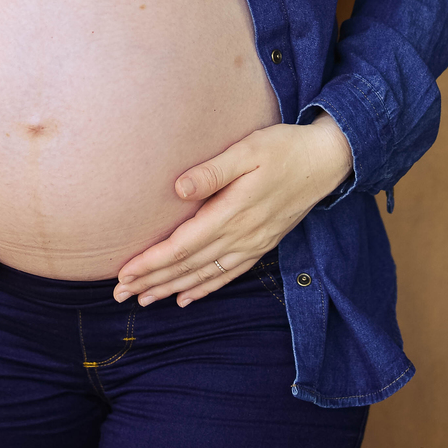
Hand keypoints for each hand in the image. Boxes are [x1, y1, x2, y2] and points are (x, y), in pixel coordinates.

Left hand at [113, 113, 352, 307]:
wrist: (327, 161)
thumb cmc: (284, 148)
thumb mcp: (248, 150)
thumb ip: (213, 171)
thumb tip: (178, 189)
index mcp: (232, 213)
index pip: (181, 246)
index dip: (151, 262)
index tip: (123, 273)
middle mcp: (241, 236)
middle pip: (187, 266)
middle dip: (152, 281)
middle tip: (119, 295)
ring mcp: (253, 244)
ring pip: (204, 275)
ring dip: (172, 288)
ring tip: (144, 299)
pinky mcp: (262, 244)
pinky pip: (228, 275)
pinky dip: (204, 288)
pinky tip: (187, 298)